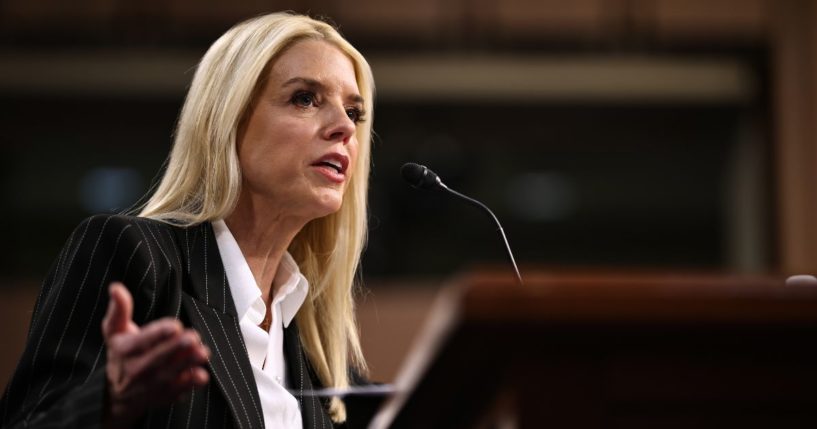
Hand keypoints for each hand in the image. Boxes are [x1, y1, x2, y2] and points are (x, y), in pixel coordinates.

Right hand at [101, 282, 209, 427]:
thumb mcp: (115, 331)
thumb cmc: (121, 354)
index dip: (158, 333)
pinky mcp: (163, 395)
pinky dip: (189, 385)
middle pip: (157, 358)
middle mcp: (135, 369)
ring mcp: (150, 385)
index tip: (174, 326)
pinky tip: (202, 375)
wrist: (116, 395)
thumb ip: (119, 309)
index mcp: (124, 350)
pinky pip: (176, 391)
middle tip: (193, 337)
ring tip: (203, 353)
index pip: (141, 341)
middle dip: (176, 348)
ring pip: (169, 374)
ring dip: (187, 364)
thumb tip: (116, 288)